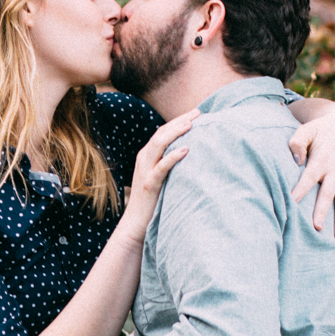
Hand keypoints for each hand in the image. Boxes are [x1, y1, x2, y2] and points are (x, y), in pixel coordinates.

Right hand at [119, 110, 197, 243]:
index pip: (163, 131)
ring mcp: (145, 171)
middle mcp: (144, 159)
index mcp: (147, 156)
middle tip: (198, 112)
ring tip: (192, 124)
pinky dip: (173, 156)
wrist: (136, 223)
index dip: (178, 120)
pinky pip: (161, 167)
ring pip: (159, 144)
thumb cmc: (152, 201)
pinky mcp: (149, 184)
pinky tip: (186, 149)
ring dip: (176, 132)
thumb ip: (169, 164)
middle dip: (180, 121)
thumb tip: (189, 153)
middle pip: (162, 133)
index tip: (196, 113)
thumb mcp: (160, 177)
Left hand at [289, 104, 334, 240]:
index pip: (310, 176)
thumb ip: (297, 142)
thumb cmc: (321, 130)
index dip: (301, 189)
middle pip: (328, 194)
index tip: (292, 201)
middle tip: (316, 228)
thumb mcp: (307, 129)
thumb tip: (296, 160)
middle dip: (322, 211)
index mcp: (322, 159)